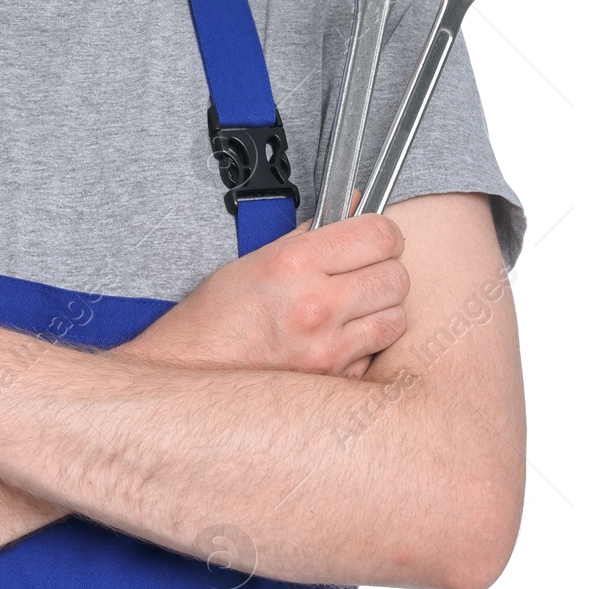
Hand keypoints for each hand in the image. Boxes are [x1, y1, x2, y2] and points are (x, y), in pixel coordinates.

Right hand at [122, 208, 408, 378]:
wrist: (191, 374)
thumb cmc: (215, 318)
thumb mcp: (256, 259)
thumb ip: (311, 235)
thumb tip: (355, 207)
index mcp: (294, 264)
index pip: (379, 235)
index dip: (383, 233)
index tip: (376, 238)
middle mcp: (317, 306)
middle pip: (397, 277)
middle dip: (384, 270)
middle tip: (363, 272)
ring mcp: (328, 349)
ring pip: (396, 319)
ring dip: (381, 311)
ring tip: (353, 308)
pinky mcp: (334, 381)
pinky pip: (375, 356)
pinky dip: (364, 347)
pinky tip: (336, 339)